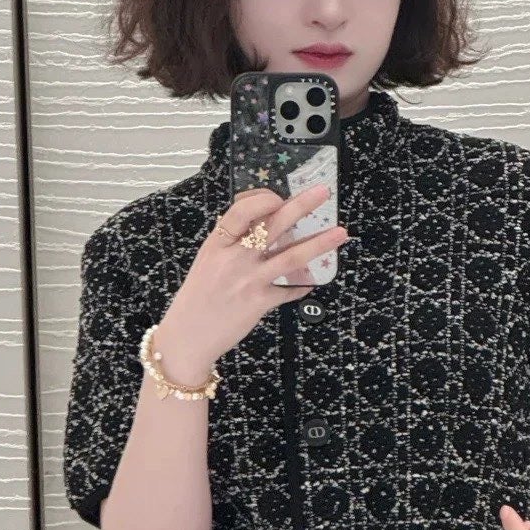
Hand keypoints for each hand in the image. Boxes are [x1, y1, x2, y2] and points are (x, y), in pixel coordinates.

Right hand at [150, 183, 347, 382]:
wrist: (188, 336)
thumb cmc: (198, 297)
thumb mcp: (207, 261)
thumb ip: (230, 243)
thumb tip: (260, 225)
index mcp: (218, 243)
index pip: (243, 210)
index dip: (264, 198)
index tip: (280, 196)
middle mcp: (234, 257)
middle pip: (273, 224)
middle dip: (301, 205)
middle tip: (322, 193)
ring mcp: (249, 280)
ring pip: (291, 256)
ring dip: (320, 243)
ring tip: (341, 233)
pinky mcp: (260, 302)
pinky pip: (290, 290)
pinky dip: (303, 285)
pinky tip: (312, 282)